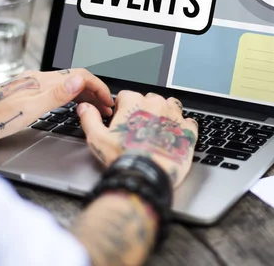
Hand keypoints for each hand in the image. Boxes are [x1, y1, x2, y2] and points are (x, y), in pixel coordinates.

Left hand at [0, 69, 112, 140]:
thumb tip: (79, 80)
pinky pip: (58, 90)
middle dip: (95, 91)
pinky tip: (73, 106)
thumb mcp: (30, 110)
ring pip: (67, 84)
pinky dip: (72, 97)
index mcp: (42, 81)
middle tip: (106, 108)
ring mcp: (33, 85)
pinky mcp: (28, 92)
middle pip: (76, 78)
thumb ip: (57, 94)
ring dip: (85, 94)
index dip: (98, 86)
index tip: (108, 100)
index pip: (80, 75)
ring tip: (95, 108)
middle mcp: (38, 79)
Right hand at [78, 91, 197, 187]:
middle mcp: (156, 104)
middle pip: (150, 99)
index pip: (127, 96)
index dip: (123, 109)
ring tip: (158, 131)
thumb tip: (85, 107)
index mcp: (134, 102)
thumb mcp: (97, 139)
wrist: (146, 176)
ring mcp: (174, 115)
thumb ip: (90, 118)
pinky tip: (174, 137)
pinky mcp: (188, 129)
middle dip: (145, 111)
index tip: (123, 121)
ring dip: (165, 114)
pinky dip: (182, 127)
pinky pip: (188, 121)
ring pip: (171, 106)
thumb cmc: (123, 158)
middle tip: (139, 130)